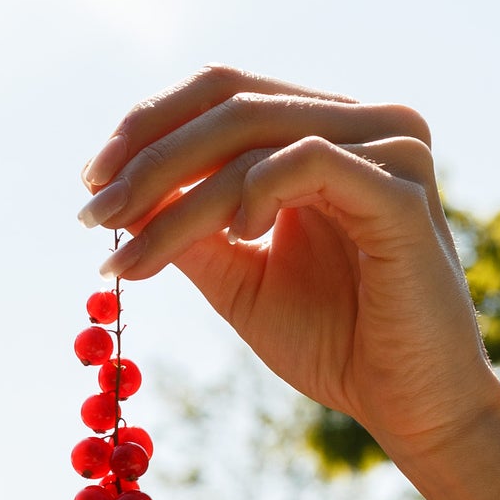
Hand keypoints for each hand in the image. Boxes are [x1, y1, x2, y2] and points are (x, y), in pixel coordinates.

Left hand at [79, 65, 495, 465]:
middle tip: (95, 213)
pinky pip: (307, 161)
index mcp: (329, 130)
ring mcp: (390, 148)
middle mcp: (365, 122)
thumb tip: (116, 192)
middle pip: (231, 102)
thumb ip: (188, 226)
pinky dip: (252, 194)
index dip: (148, 125)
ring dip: (179, 195)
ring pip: (256, 137)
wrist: (409, 406)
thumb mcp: (239, 275)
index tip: (90, 182)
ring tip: (134, 252)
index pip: (224, 94)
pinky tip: (233, 237)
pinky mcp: (402, 190)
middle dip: (148, 158)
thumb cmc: (335, 341)